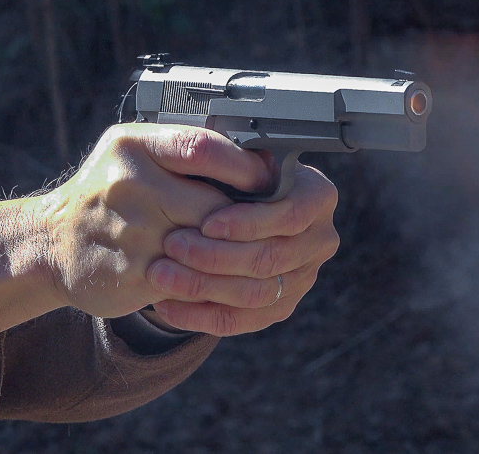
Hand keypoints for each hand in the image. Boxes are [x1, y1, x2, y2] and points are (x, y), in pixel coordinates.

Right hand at [30, 123, 273, 319]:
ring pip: (207, 248)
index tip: (266, 178)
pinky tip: (220, 277)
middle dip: (246, 220)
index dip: (243, 166)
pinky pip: (189, 279)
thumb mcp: (133, 152)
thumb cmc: (108, 191)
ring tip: (252, 253)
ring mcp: (128, 231)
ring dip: (233, 255)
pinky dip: (210, 281)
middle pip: (214, 205)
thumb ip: (182, 149)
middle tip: (270, 224)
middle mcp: (128, 183)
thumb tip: (256, 159)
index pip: (202, 148)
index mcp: (133, 145)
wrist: (51, 242)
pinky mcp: (131, 272)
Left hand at [145, 163, 339, 335]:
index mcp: (317, 197)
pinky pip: (238, 321)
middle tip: (171, 245)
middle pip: (269, 258)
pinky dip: (198, 315)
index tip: (207, 222)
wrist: (240, 207)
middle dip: (215, 255)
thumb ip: (235, 160)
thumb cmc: (236, 175)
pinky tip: (167, 303)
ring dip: (202, 286)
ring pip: (253, 294)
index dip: (248, 222)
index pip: (289, 216)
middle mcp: (318, 240)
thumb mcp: (239, 158)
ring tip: (161, 274)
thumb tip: (216, 160)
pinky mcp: (279, 308)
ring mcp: (302, 279)